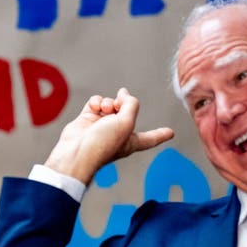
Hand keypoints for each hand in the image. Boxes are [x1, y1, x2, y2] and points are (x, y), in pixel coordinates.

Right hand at [44, 88, 172, 183]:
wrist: (76, 152)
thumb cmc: (103, 144)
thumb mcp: (126, 123)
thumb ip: (131, 105)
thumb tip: (124, 93)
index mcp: (131, 141)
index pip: (149, 138)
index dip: (160, 134)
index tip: (170, 133)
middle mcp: (116, 134)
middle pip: (127, 112)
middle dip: (124, 103)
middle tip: (119, 101)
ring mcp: (101, 126)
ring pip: (111, 104)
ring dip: (110, 102)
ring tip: (105, 108)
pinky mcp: (86, 120)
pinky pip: (96, 103)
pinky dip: (97, 101)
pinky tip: (96, 106)